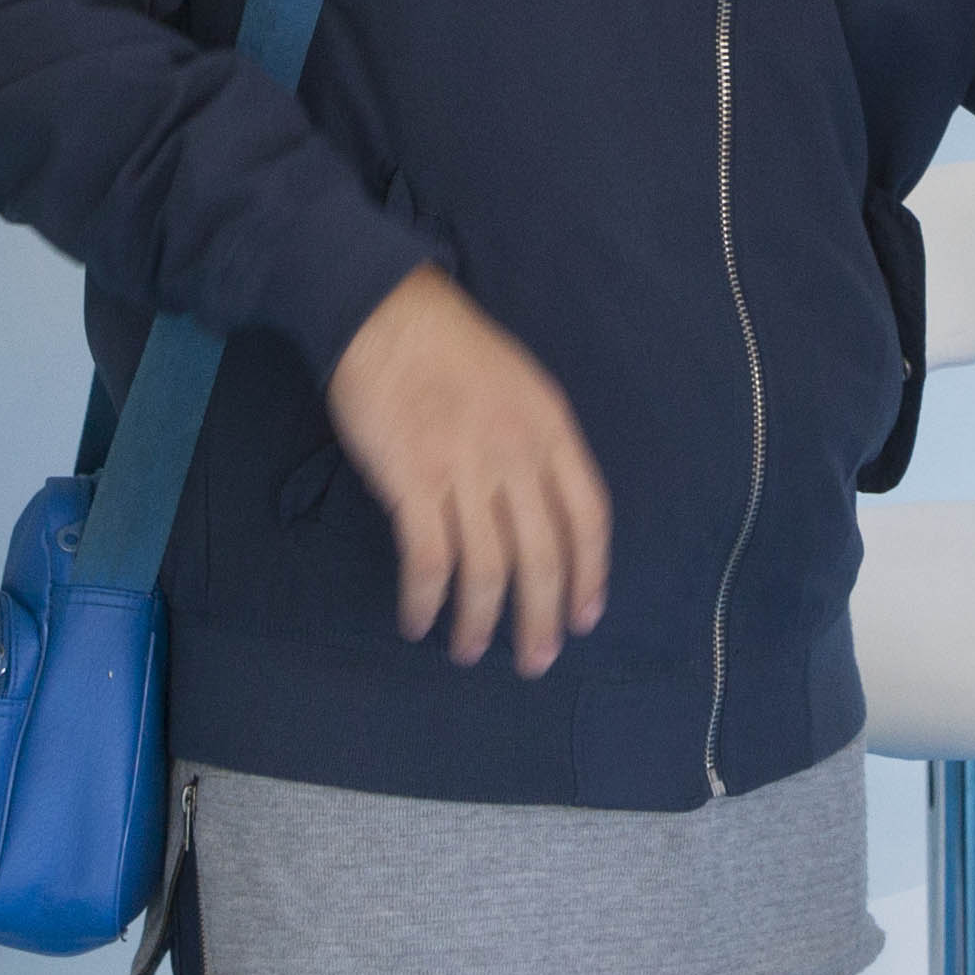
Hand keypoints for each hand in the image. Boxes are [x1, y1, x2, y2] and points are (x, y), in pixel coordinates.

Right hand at [324, 266, 610, 677]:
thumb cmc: (450, 348)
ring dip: (479, 623)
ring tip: (468, 652)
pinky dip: (425, 601)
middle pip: (543, 557)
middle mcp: (517, 455)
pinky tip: (417, 621)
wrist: (383, 311)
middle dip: (541, 620)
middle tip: (535, 663)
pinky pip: (428, 560)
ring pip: (487, 570)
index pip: (588, 517)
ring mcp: (465, 469)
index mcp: (552, 430)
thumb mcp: (521, 386)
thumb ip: (536, 446)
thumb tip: (539, 512)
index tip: (584, 618)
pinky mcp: (413, 481)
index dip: (590, 575)